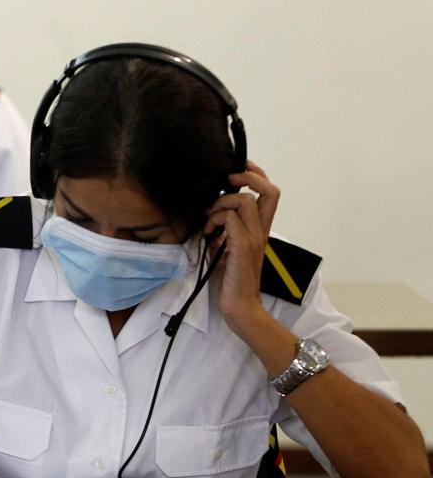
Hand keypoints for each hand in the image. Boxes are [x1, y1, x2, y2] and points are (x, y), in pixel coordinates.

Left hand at [202, 160, 280, 333]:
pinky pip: (230, 220)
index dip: (256, 175)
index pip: (269, 193)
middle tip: (226, 182)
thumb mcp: (225, 249)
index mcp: (259, 230)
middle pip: (269, 190)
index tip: (236, 170)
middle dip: (247, 176)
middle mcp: (261, 231)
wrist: (240, 308)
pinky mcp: (242, 248)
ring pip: (243, 201)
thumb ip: (224, 231)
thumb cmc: (231, 281)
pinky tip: (208, 234)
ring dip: (220, 204)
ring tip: (209, 221)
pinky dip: (215, 220)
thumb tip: (210, 216)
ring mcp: (254, 239)